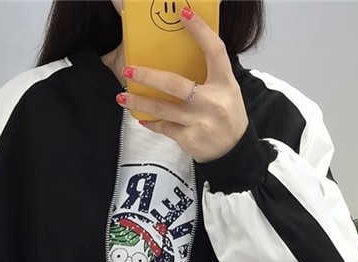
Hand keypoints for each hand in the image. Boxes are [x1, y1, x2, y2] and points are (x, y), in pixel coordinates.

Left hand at [116, 7, 248, 162]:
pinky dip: (152, 123)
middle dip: (149, 77)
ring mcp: (200, 122)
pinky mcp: (190, 139)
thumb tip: (181, 54)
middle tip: (129, 70)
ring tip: (123, 97)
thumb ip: (209, 74)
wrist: (234, 152)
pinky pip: (165, 127)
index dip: (200, 30)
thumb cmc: (227, 116)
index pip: (214, 50)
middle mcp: (212, 101)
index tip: (184, 12)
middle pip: (175, 85)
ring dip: (140, 103)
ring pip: (163, 109)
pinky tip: (142, 118)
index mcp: (225, 83)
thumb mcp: (227, 90)